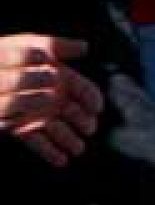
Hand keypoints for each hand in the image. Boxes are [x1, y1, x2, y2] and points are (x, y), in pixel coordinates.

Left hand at [0, 34, 102, 167]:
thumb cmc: (8, 55)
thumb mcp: (32, 44)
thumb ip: (58, 45)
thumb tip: (85, 47)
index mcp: (60, 78)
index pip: (83, 89)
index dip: (91, 98)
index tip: (97, 108)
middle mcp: (52, 98)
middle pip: (73, 112)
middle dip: (83, 122)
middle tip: (89, 130)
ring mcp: (38, 114)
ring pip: (58, 129)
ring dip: (69, 139)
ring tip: (78, 150)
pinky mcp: (22, 128)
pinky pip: (38, 142)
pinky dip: (50, 152)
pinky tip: (61, 161)